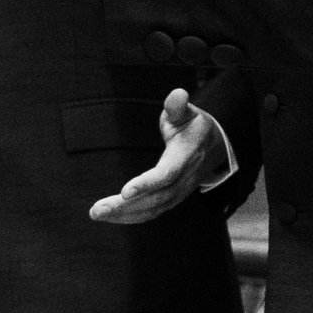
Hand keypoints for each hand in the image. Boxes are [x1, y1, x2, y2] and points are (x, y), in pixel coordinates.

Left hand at [89, 86, 230, 225]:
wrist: (215, 147)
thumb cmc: (194, 126)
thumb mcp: (188, 113)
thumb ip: (178, 107)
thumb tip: (177, 94)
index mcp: (186, 157)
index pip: (166, 174)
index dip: (147, 183)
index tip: (124, 191)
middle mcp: (184, 179)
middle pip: (155, 198)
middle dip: (125, 206)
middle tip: (97, 210)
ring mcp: (179, 192)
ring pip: (152, 209)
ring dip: (123, 214)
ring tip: (97, 214)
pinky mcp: (172, 198)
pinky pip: (152, 212)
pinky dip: (132, 217)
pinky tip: (111, 217)